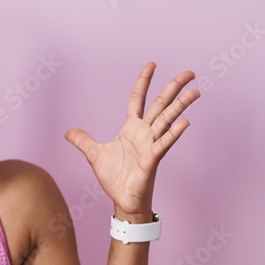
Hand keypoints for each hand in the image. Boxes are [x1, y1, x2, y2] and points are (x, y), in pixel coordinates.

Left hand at [65, 62, 198, 218]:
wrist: (123, 200)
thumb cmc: (114, 178)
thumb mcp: (94, 155)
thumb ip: (83, 140)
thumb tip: (68, 132)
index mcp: (131, 128)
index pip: (138, 99)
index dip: (143, 81)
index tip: (152, 64)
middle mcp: (144, 133)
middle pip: (160, 104)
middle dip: (174, 88)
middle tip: (189, 72)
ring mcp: (151, 144)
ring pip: (168, 120)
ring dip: (182, 106)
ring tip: (195, 92)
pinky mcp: (152, 159)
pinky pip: (164, 143)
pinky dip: (174, 133)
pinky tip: (184, 123)